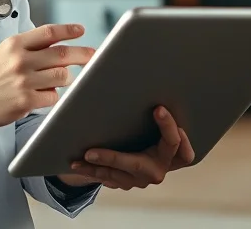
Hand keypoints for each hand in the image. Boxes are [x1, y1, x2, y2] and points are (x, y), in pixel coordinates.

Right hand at [0, 24, 94, 131]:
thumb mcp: (4, 52)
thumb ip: (29, 46)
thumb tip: (59, 43)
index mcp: (14, 44)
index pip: (48, 33)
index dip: (68, 30)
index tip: (81, 30)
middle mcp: (19, 60)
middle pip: (62, 54)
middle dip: (83, 54)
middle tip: (94, 56)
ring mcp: (23, 81)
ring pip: (62, 76)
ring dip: (65, 79)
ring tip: (56, 80)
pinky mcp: (25, 101)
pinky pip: (53, 96)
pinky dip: (53, 95)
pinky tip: (42, 95)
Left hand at [59, 106, 194, 189]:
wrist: (147, 158)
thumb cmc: (152, 129)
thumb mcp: (157, 120)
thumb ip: (154, 107)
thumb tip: (135, 68)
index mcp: (172, 153)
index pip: (174, 142)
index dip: (168, 126)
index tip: (158, 108)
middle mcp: (159, 169)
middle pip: (137, 165)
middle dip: (113, 158)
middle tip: (91, 151)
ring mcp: (141, 179)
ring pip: (117, 175)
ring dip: (96, 165)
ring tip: (79, 157)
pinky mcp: (126, 183)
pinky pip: (107, 178)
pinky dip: (91, 171)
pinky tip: (76, 163)